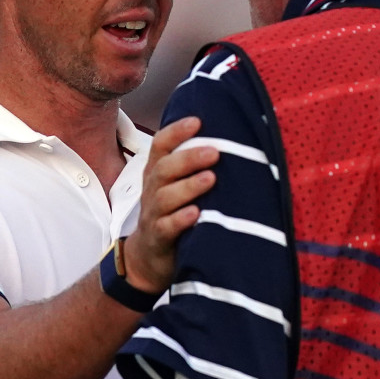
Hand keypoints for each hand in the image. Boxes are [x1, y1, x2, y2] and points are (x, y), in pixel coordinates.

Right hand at [121, 117, 217, 294]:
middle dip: (188, 158)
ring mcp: (154, 214)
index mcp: (158, 173)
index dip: (176, 132)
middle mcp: (153, 190)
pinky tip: (196, 214)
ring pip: (165, 197)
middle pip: (164, 169)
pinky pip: (166, 227)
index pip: (161, 145)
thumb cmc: (170, 214)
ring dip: (188, 187)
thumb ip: (193, 166)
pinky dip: (180, 220)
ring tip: (211, 178)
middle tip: (214, 151)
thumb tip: (231, 141)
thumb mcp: (176, 187)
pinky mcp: (158, 238)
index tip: (197, 121)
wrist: (148, 257)